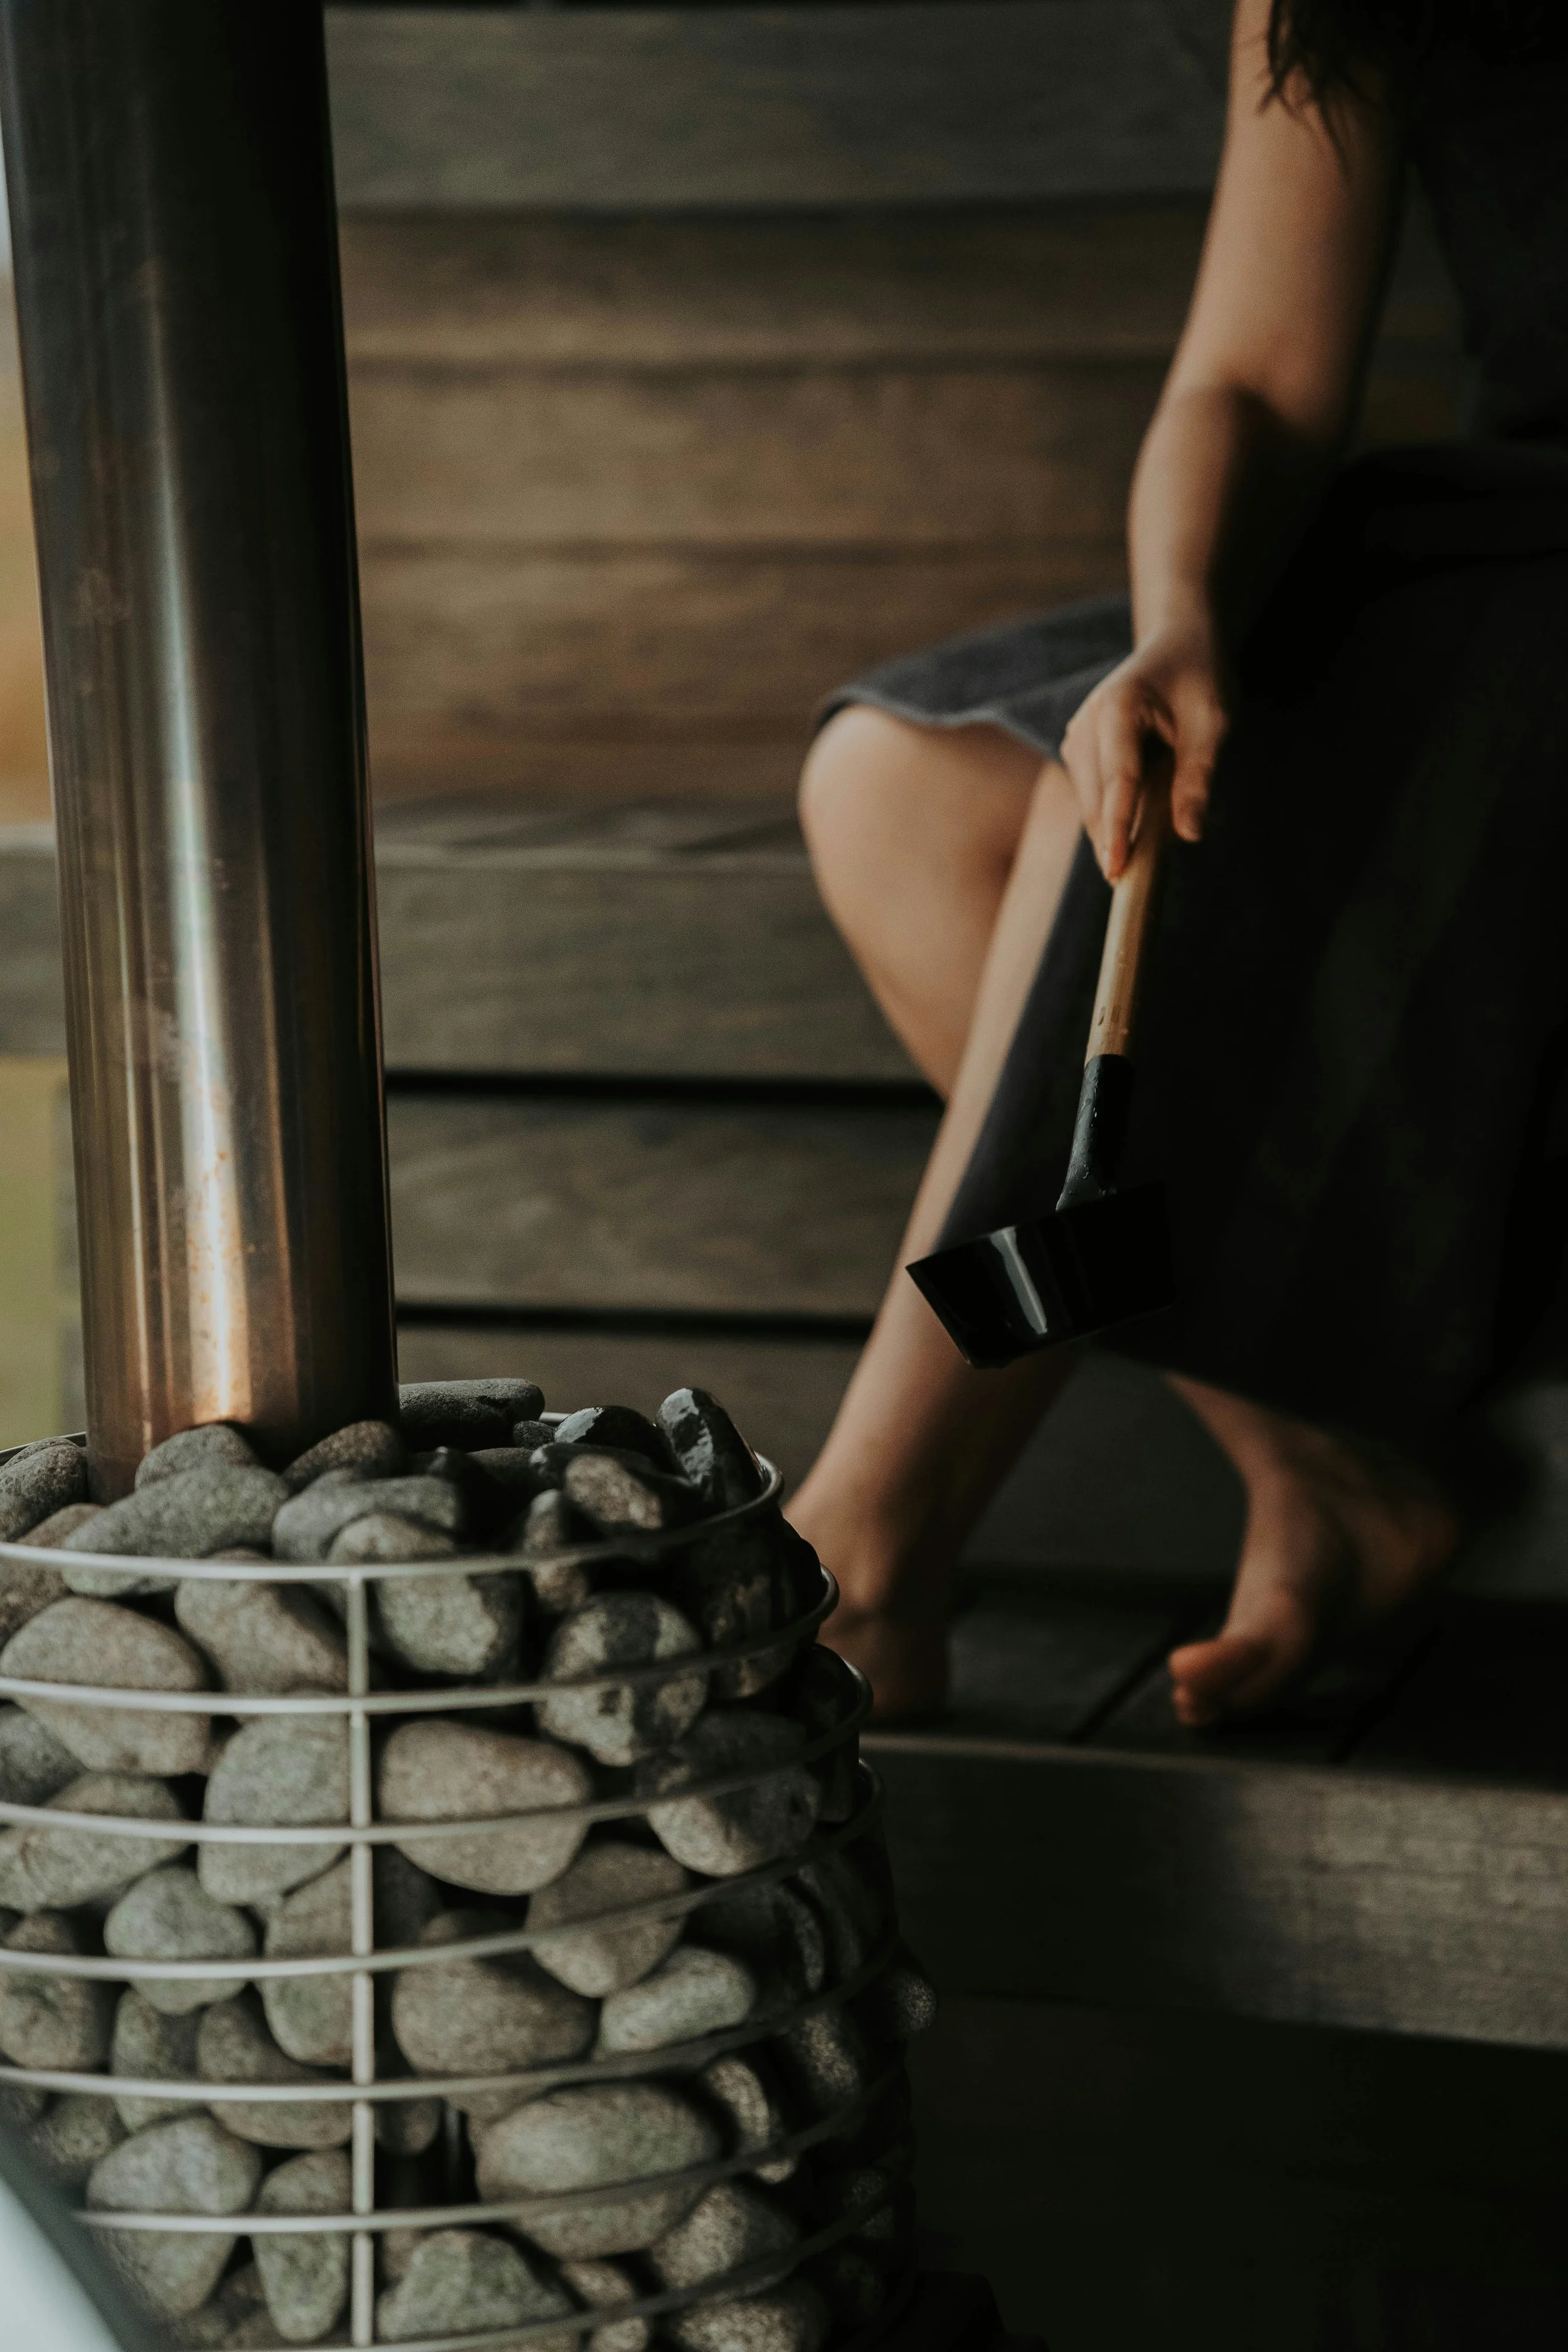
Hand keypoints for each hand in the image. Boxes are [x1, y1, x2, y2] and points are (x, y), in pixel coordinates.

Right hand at [1059, 619, 1228, 879]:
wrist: (1179, 644)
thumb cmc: (1201, 678)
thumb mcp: (1214, 722)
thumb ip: (1199, 776)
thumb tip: (1190, 834)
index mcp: (1118, 708)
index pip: (1118, 781)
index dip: (1117, 829)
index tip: (1116, 870)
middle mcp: (1086, 723)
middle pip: (1096, 799)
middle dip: (1112, 840)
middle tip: (1130, 885)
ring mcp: (1077, 737)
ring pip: (1090, 803)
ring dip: (1112, 830)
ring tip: (1136, 853)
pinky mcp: (1080, 750)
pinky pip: (1093, 796)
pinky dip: (1111, 816)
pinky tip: (1130, 826)